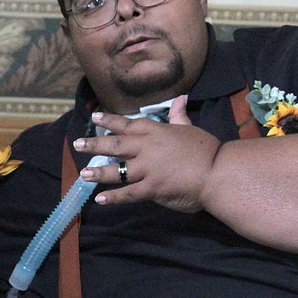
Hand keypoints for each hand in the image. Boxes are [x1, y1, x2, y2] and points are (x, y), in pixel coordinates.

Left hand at [75, 97, 219, 211]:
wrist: (219, 172)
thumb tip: (179, 97)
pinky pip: (128, 194)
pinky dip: (113, 197)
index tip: (94, 117)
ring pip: (117, 170)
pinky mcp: (152, 188)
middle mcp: (147, 148)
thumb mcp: (190, 128)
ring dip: (98, 171)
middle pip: (115, 145)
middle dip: (94, 144)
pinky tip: (100, 199)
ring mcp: (148, 168)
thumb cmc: (206, 149)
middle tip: (77, 144)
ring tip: (83, 173)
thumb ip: (178, 115)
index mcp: (155, 131)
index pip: (127, 124)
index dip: (109, 120)